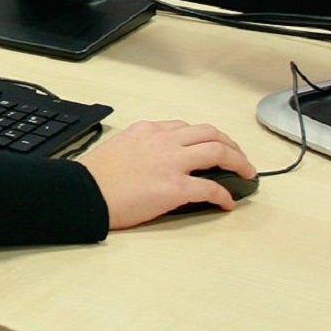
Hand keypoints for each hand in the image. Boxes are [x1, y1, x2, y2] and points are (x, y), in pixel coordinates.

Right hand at [75, 120, 256, 229]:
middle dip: (230, 144)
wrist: (84, 192)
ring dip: (238, 161)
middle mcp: (163, 141)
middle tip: (239, 157)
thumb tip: (153, 160)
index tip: (211, 146)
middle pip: (210, 133)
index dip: (205, 137)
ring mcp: (172, 163)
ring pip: (218, 151)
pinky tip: (227, 203)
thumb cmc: (94, 176)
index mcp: (148, 130)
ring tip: (246, 173)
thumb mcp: (118, 147)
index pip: (185, 127)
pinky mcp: (175, 188)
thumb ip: (140, 147)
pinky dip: (224, 195)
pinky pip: (211, 188)